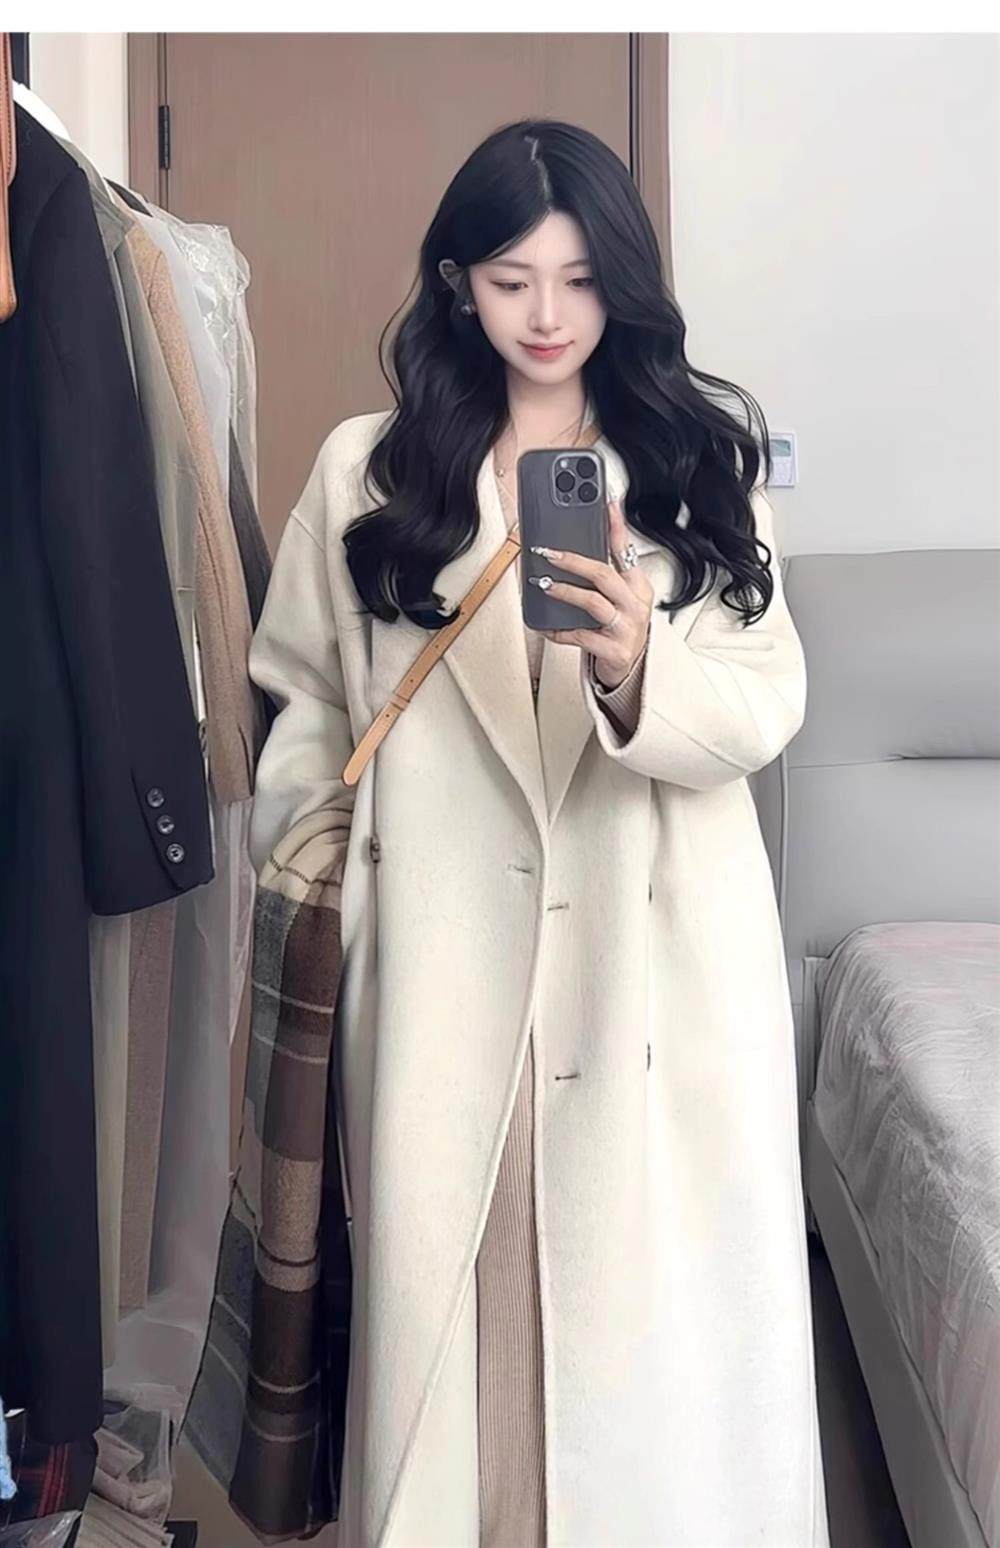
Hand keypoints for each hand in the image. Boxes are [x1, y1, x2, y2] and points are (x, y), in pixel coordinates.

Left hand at [533, 498, 653, 688]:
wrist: (629, 669)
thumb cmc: (618, 627)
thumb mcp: (618, 598)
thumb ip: (602, 576)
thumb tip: (566, 549)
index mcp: (638, 586)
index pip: (626, 550)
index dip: (616, 526)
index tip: (606, 503)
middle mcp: (635, 605)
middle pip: (604, 575)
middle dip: (573, 561)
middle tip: (548, 552)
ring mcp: (627, 628)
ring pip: (593, 603)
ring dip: (565, 592)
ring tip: (544, 584)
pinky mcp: (615, 651)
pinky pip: (582, 636)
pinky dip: (560, 631)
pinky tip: (545, 626)